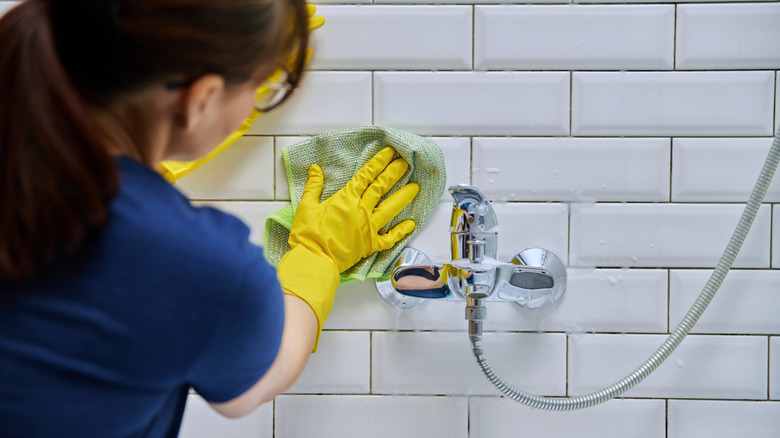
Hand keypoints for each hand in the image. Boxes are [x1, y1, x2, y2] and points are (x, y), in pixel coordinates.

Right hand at [289, 146, 418, 271]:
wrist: (314, 259)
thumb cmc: (308, 234)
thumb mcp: (306, 205)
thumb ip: (313, 186)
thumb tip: (315, 168)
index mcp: (346, 199)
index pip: (365, 176)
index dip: (378, 162)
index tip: (390, 152)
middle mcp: (361, 210)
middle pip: (381, 188)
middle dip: (394, 173)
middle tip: (406, 163)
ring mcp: (368, 228)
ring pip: (389, 209)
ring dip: (402, 197)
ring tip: (415, 188)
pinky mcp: (370, 245)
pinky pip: (389, 238)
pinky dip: (400, 232)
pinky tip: (411, 224)